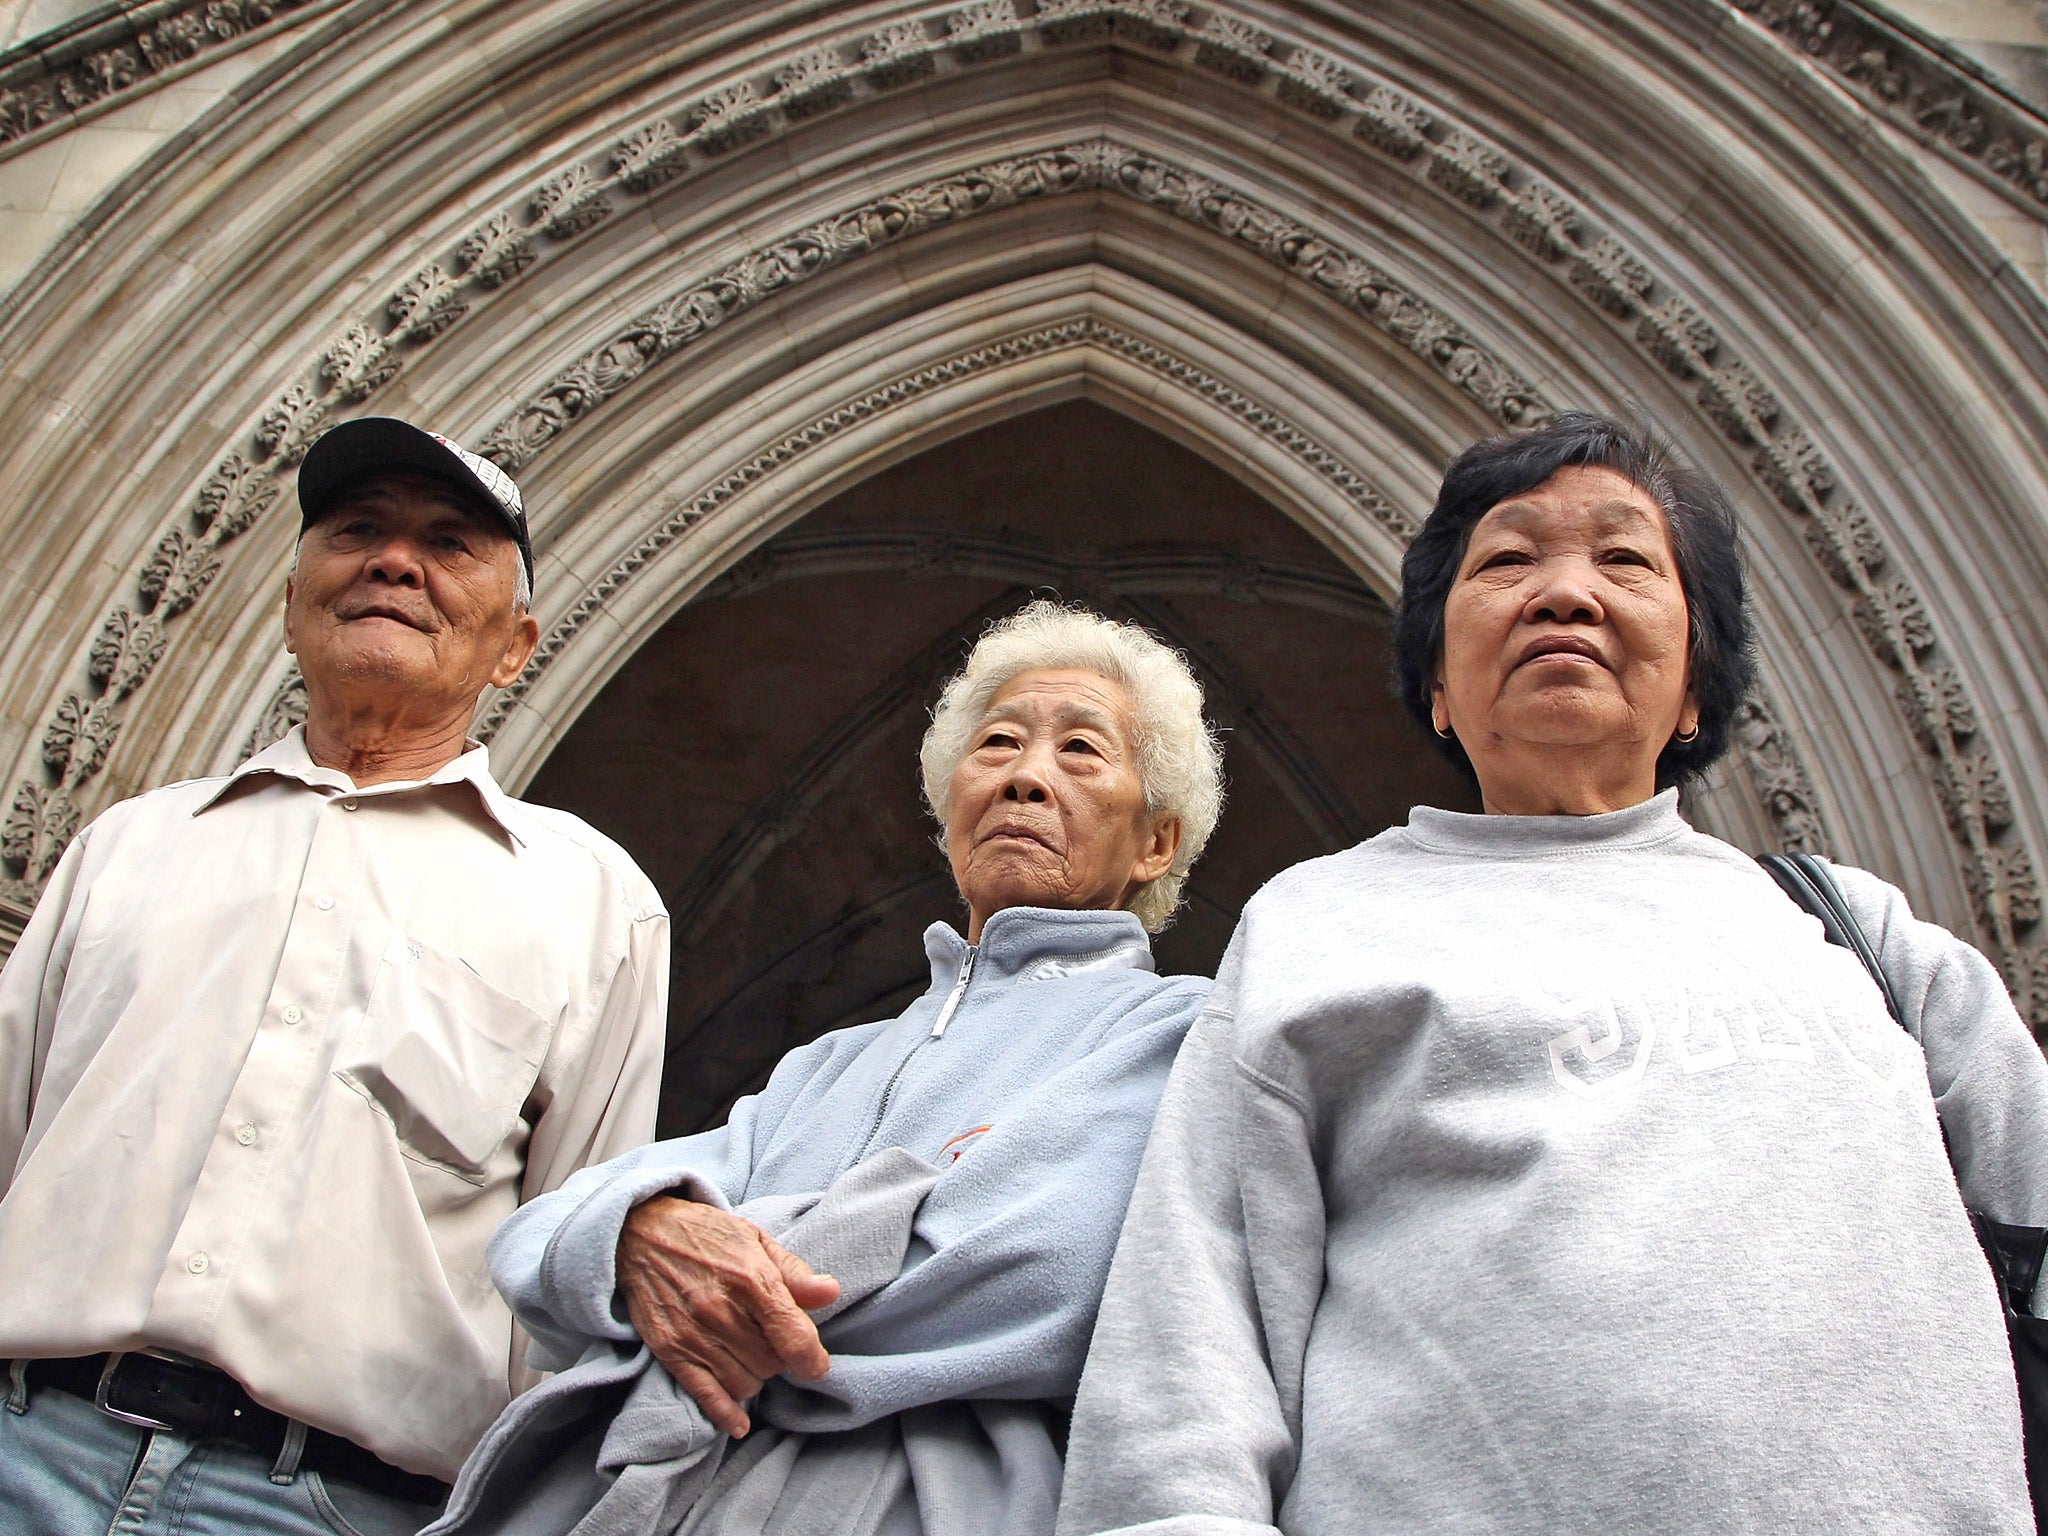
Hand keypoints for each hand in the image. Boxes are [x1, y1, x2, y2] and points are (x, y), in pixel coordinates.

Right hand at [616, 1196, 840, 1436]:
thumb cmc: (706, 1235)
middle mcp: (722, 1311)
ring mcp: (694, 1334)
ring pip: (745, 1383)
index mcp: (751, 1279)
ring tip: (749, 1355)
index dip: (813, 1359)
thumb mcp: (755, 1239)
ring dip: (756, 1377)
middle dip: (780, 1359)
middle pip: (771, 1364)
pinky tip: (739, 1422)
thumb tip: (831, 1293)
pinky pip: (706, 1395)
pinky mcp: (670, 1351)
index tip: (817, 1365)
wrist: (640, 1234)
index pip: (793, 1337)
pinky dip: (726, 1413)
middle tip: (771, 1342)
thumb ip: (794, 1272)